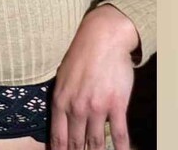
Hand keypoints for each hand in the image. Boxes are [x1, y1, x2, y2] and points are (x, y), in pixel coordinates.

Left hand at [50, 5, 138, 149]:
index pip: (58, 136)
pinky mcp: (117, 105)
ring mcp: (97, 108)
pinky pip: (119, 134)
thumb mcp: (62, 77)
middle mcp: (77, 108)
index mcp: (61, 101)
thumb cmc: (81, 54)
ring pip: (96, 142)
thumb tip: (60, 119)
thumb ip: (61, 99)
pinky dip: (120, 148)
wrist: (102, 38)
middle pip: (76, 143)